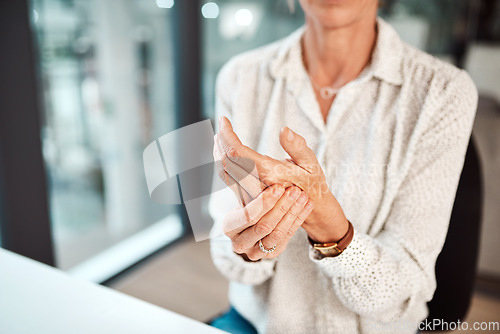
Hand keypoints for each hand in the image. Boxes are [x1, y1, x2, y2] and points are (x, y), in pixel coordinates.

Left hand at [216, 116, 348, 242]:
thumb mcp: (312, 164)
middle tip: (222, 122)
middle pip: (226, 161)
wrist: (311, 212)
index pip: (238, 153)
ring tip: (220, 133)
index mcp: (270, 174)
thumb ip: (298, 147)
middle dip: (220, 140)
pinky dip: (223, 161)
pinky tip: (223, 150)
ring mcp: (249, 194)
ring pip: (224, 171)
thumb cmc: (312, 184)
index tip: (224, 119)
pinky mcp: (247, 197)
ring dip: (219, 151)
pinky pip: (228, 177)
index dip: (227, 135)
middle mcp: (255, 186)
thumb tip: (284, 129)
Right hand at [222, 184, 312, 260]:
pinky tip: (307, 204)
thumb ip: (241, 177)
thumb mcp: (244, 188)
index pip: (248, 215)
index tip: (278, 186)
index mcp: (229, 226)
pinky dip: (299, 219)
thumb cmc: (250, 197)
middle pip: (263, 226)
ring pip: (278, 233)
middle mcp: (239, 243)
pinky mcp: (273, 252)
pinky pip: (288, 236)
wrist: (259, 217)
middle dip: (281, 207)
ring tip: (303, 195)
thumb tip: (229, 153)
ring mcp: (256, 251)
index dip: (264, 202)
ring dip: (292, 212)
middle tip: (295, 190)